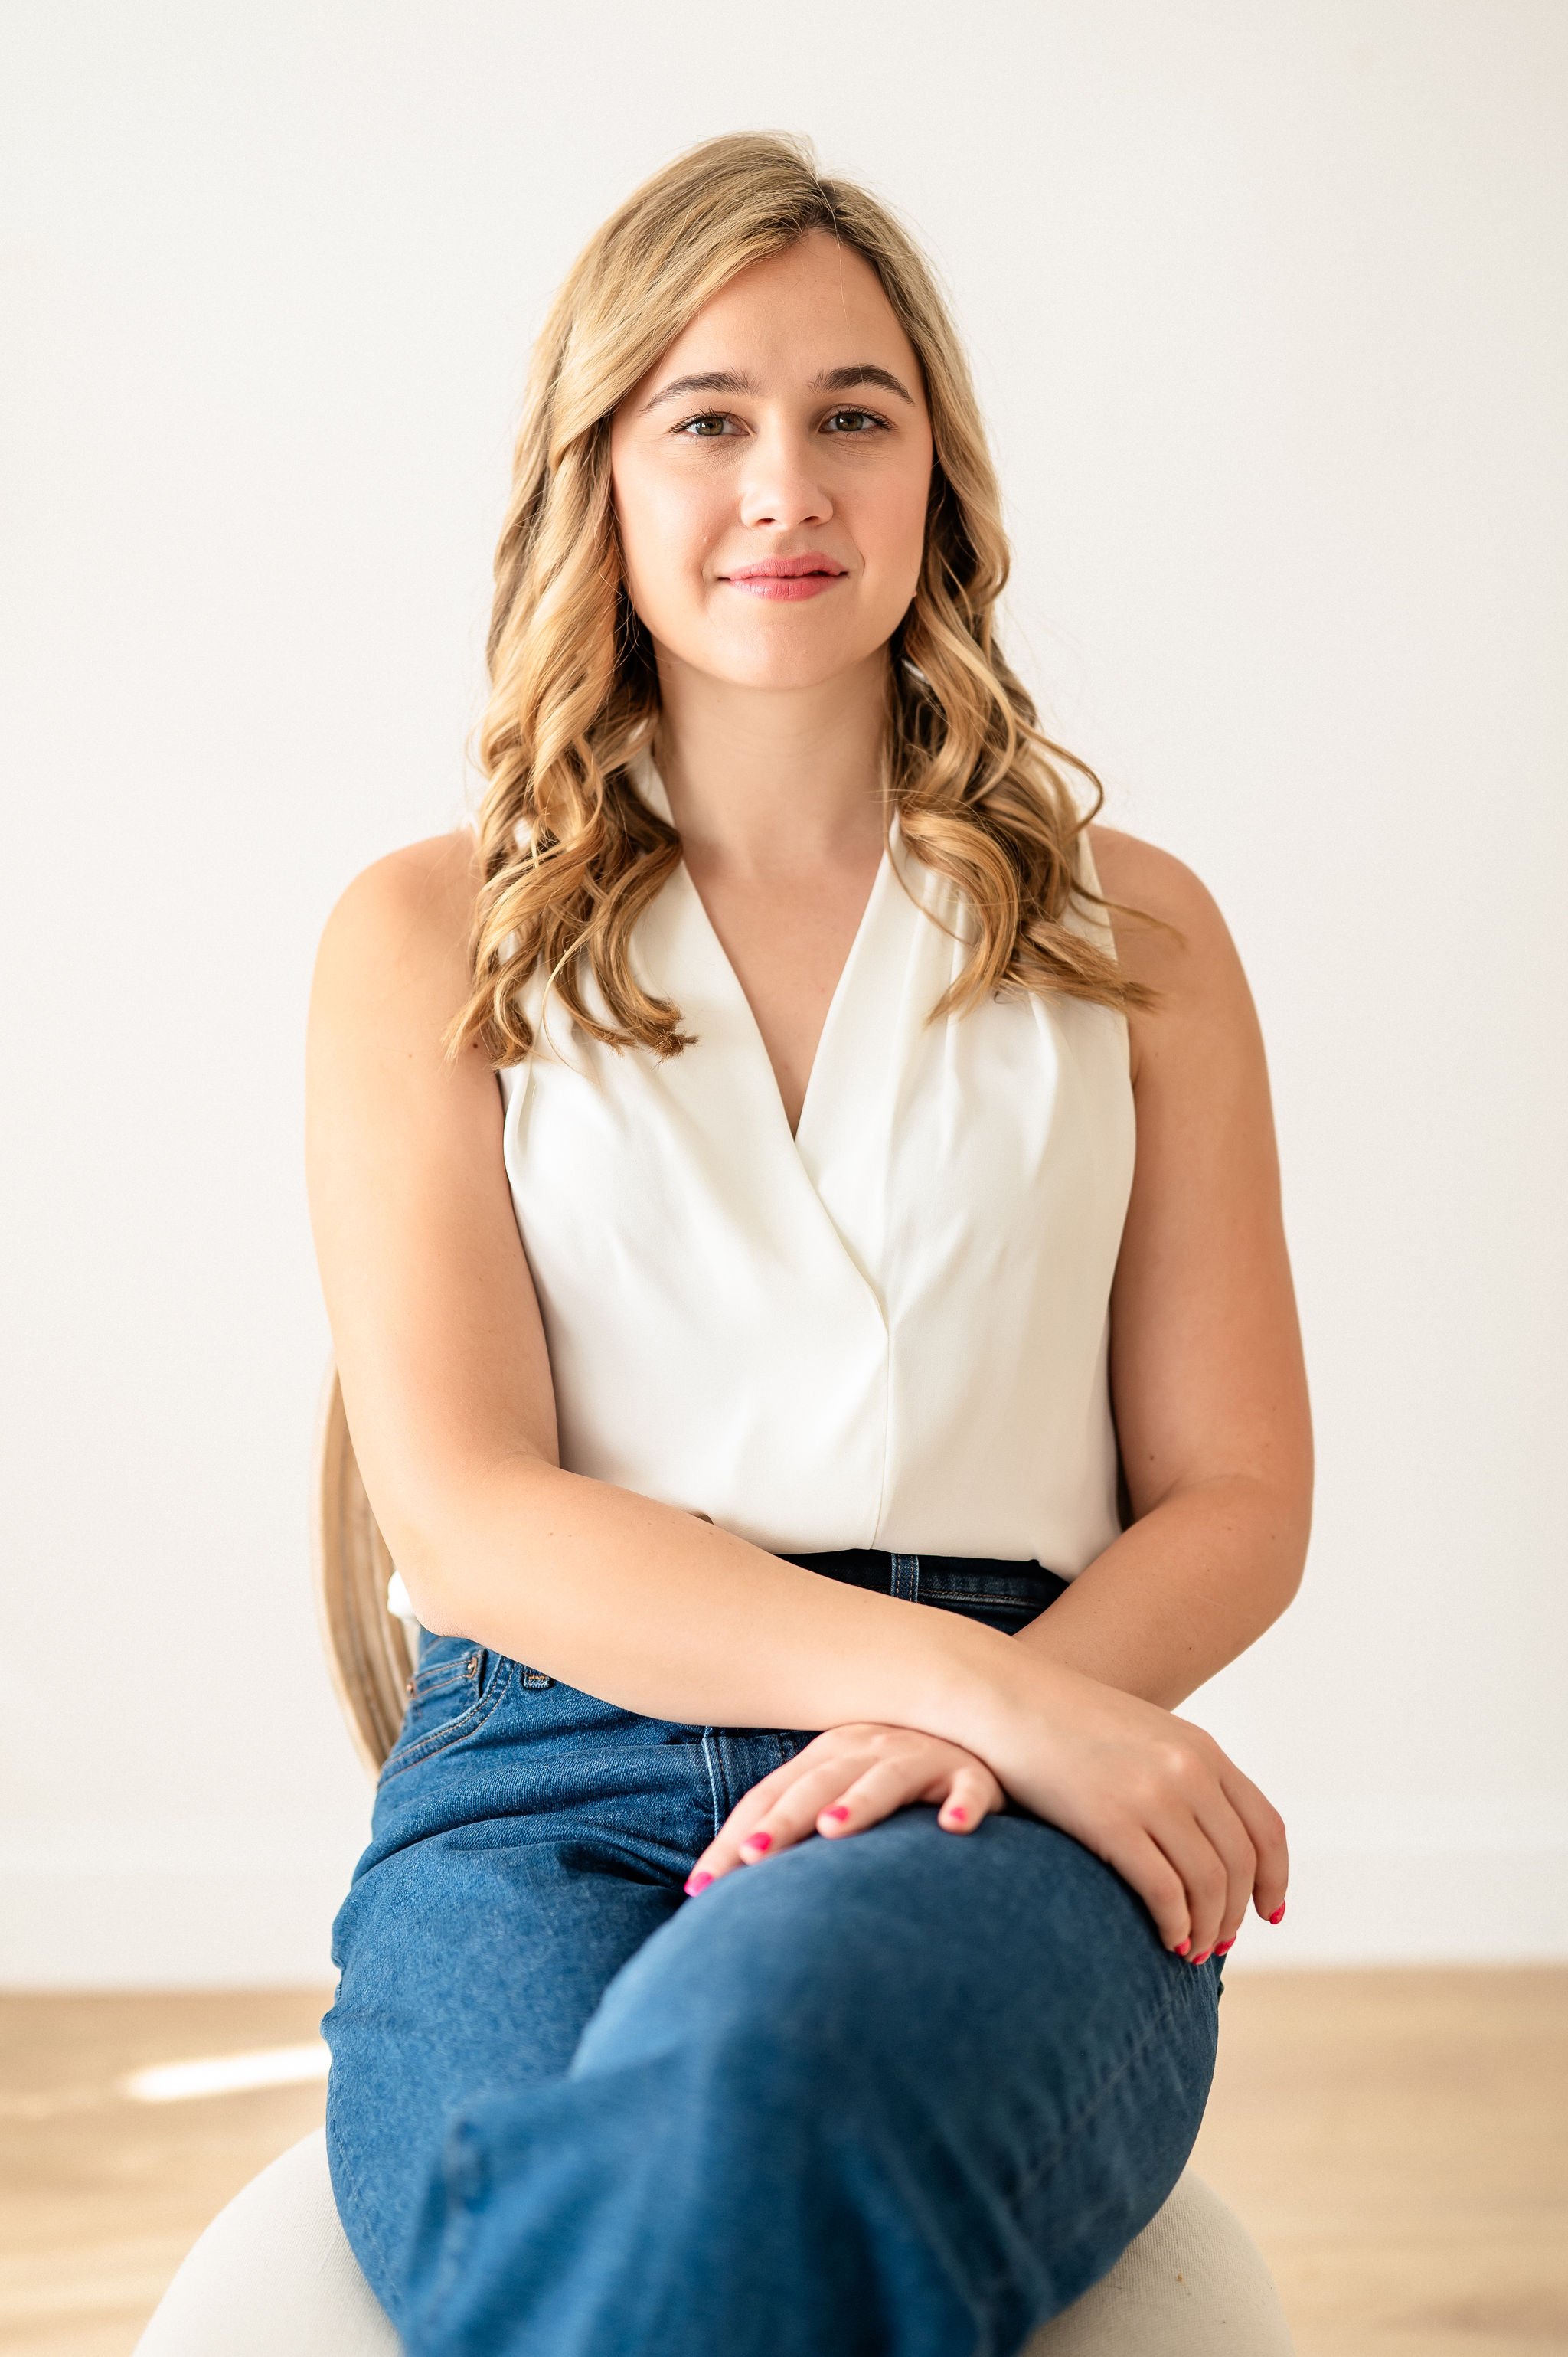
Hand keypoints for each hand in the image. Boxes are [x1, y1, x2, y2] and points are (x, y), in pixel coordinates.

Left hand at [682, 1723, 1003, 1894]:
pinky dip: (964, 1802)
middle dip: (783, 1819)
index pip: (770, 1795)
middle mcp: (869, 1747)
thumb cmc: (899, 1784)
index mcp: (828, 1755)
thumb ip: (796, 1832)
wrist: (982, 1735)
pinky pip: (971, 1786)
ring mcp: (922, 1756)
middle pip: (818, 1783)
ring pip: (886, 1776)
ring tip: (832, 1829)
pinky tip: (954, 1826)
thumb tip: (723, 1890)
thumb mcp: (842, 1794)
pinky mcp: (975, 1772)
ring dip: (860, 1801)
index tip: (701, 1887)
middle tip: (753, 1855)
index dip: (734, 1836)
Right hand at [969, 1652, 1288, 1963]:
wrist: (1004, 1695)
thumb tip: (1204, 1837)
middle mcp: (1189, 1770)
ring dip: (1206, 1929)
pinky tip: (1165, 1939)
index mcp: (1202, 1750)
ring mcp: (1152, 1794)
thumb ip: (1179, 1776)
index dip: (1274, 1879)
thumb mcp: (1141, 1735)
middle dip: (1234, 1914)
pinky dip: (1174, 1925)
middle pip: (1241, 1864)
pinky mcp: (1111, 1820)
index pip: (1265, 1829)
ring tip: (1190, 1951)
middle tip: (1218, 1943)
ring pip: (1209, 1885)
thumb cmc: (1064, 1723)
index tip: (1267, 1912)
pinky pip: (1165, 1892)